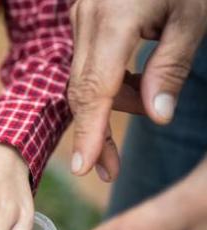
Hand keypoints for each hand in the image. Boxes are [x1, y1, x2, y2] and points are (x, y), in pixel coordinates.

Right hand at [68, 0, 206, 181]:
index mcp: (113, 19)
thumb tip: (156, 115)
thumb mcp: (193, 18)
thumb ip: (171, 67)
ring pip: (84, 77)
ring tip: (149, 107)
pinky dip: (110, 81)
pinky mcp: (84, 16)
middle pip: (82, 89)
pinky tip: (137, 84)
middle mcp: (87, 18)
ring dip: (110, 103)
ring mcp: (80, 16)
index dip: (90, 130)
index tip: (84, 166)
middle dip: (95, 131)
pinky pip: (88, 61)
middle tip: (109, 170)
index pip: (95, 87)